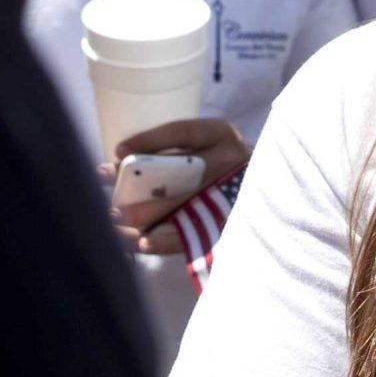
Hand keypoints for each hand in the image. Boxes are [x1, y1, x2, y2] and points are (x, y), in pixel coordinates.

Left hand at [107, 117, 249, 248]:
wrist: (266, 190)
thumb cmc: (221, 165)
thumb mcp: (205, 146)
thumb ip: (175, 152)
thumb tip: (119, 166)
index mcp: (220, 135)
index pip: (183, 131)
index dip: (150, 140)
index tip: (118, 151)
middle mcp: (229, 160)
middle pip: (180, 174)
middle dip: (140, 190)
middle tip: (110, 201)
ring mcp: (233, 193)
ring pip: (184, 208)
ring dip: (146, 220)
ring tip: (115, 227)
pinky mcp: (231, 222)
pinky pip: (195, 234)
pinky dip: (165, 241)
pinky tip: (141, 245)